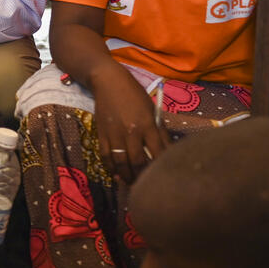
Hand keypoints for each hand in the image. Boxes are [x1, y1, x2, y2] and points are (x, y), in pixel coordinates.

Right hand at [90, 62, 167, 184]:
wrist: (108, 81)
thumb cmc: (134, 94)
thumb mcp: (152, 109)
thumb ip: (160, 130)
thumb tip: (167, 150)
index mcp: (147, 124)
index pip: (158, 152)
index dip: (162, 167)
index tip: (165, 176)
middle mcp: (131, 131)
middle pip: (138, 162)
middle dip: (143, 177)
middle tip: (148, 186)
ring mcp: (114, 133)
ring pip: (121, 163)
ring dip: (127, 176)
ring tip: (132, 184)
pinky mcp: (101, 134)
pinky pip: (106, 156)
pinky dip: (111, 168)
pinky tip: (117, 174)